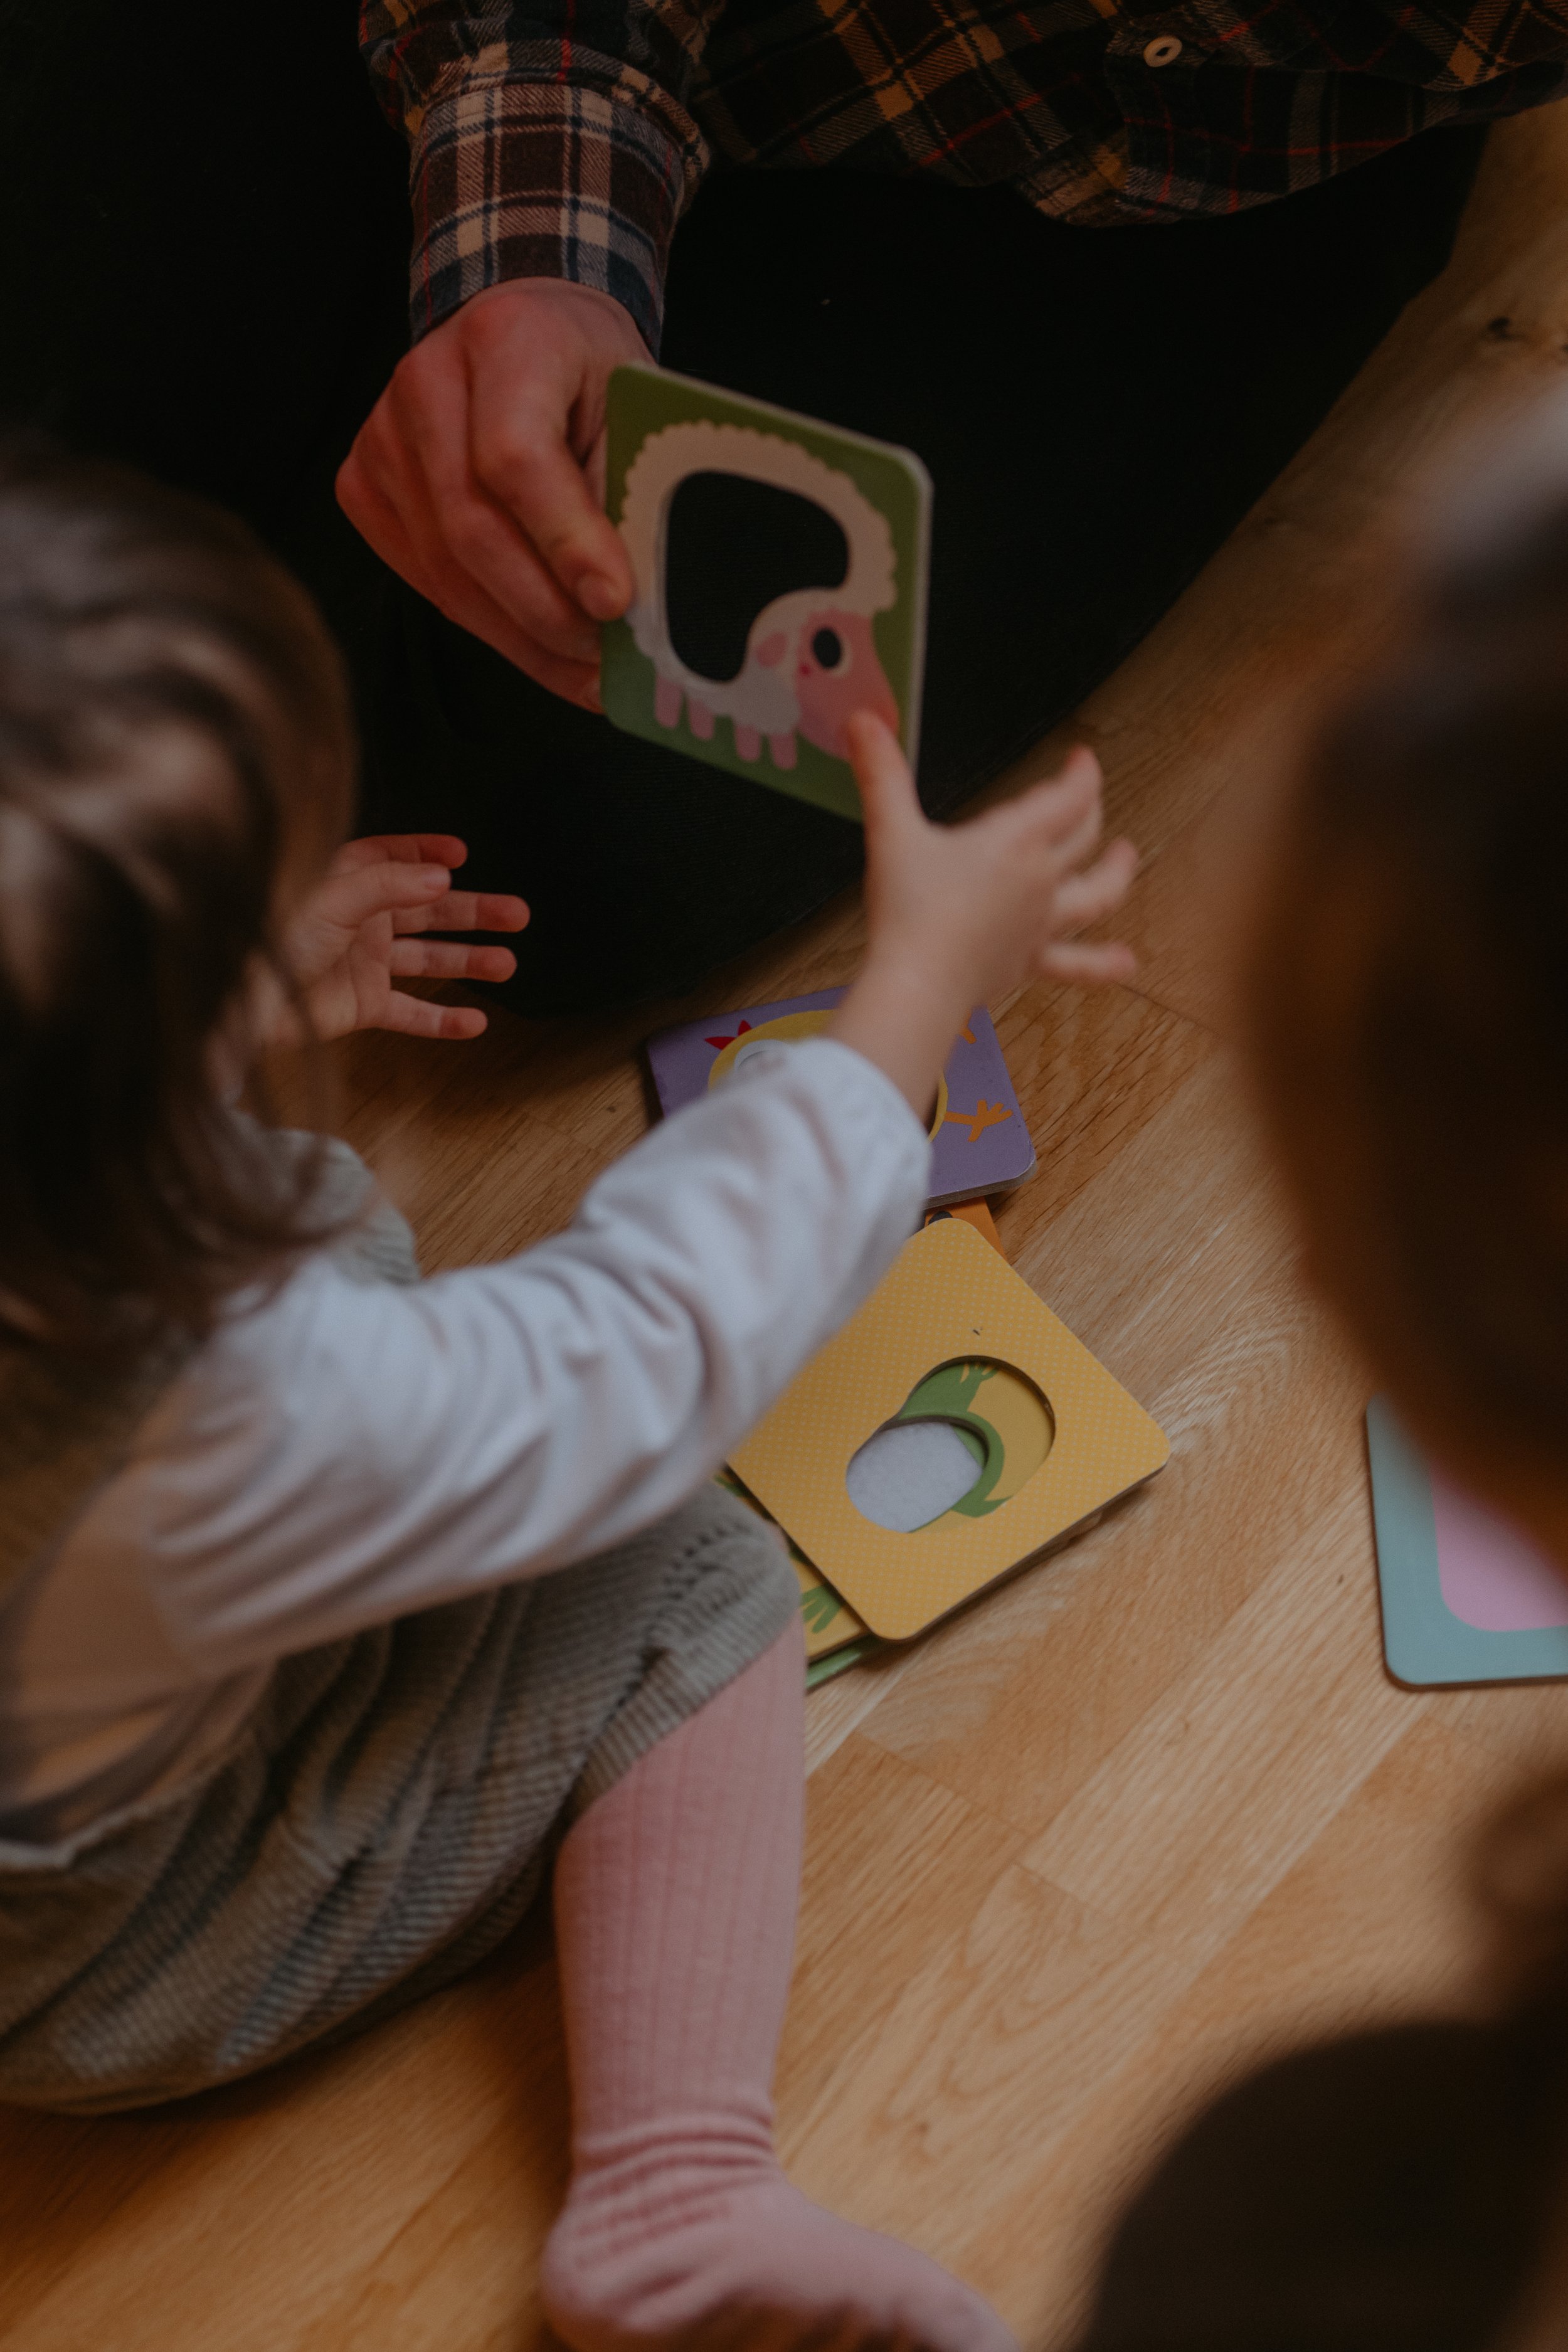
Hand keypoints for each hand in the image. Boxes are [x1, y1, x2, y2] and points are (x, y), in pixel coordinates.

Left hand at [276, 834, 528, 1043]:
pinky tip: (474, 1021)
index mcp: (349, 883)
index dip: (427, 854)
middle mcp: (361, 920)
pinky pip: (411, 1011)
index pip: (395, 859)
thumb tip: (440, 876)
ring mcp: (365, 963)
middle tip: (515, 914)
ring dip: (469, 960)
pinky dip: (442, 1019)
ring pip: (428, 959)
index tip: (461, 854)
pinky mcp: (363, 1004)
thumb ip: (389, 884)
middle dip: (474, 912)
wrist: (243, 999)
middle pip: (428, 911)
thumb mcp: (333, 897)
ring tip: (506, 964)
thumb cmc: (271, 938)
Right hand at [336, 280, 649, 707]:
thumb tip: (630, 607)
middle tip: (611, 661)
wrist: (519, 329)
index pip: (515, 456)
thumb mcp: (629, 407)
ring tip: (587, 672)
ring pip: (446, 572)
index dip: (565, 540)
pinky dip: (491, 627)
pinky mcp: (363, 486)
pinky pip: (428, 581)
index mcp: (506, 339)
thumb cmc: (585, 373)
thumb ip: (626, 494)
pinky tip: (543, 649)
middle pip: (472, 528)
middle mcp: (426, 382)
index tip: (616, 603)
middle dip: (547, 614)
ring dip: (523, 638)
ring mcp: (382, 437)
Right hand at [831, 716, 1136, 1116]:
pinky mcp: (1030, 961)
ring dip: (1117, 874)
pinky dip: (1103, 964)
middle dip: (1090, 811)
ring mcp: (1040, 923)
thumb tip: (862, 723)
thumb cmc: (909, 912)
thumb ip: (881, 775)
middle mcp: (1040, 880)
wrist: (919, 985)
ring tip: (1127, 858)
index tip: (1082, 760)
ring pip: (1097, 895)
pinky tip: (1125, 964)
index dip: (1082, 774)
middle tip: (1089, 798)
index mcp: (1015, 841)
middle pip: (1083, 837)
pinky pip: (1077, 963)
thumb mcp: (892, 833)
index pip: (1068, 797)